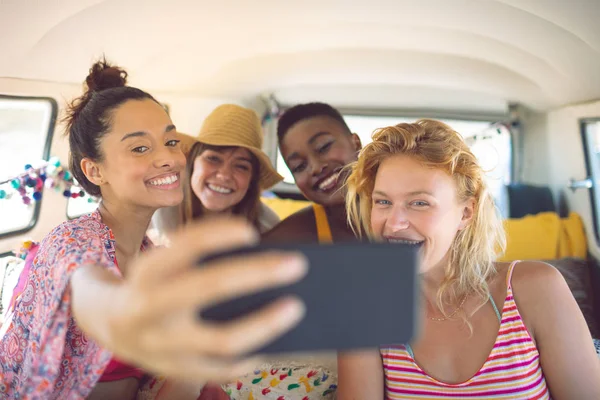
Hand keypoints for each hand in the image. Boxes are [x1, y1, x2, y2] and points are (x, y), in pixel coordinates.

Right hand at [75, 218, 306, 382]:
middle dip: (259, 273)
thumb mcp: (163, 264)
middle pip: (211, 286)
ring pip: (222, 338)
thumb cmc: (155, 284)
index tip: (252, 232)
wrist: (108, 324)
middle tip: (298, 264)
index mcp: (148, 271)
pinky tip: (270, 347)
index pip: (186, 244)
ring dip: (266, 323)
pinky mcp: (173, 371)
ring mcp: (161, 345)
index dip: (219, 235)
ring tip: (296, 307)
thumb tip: (265, 264)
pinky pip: (220, 369)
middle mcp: (150, 306)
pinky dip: (249, 359)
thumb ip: (200, 261)